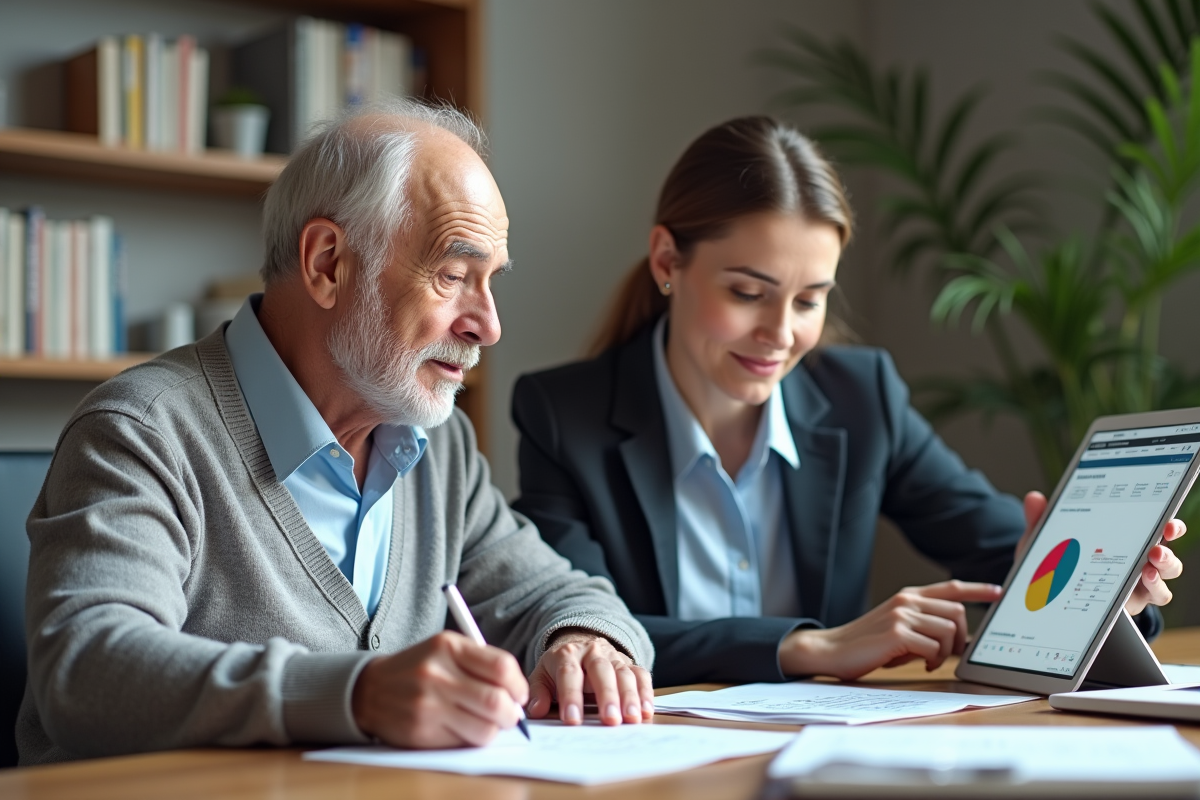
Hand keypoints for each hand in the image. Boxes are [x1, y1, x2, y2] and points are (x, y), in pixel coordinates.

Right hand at [351, 631, 527, 748]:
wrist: (369, 689)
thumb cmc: (418, 668)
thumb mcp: (446, 650)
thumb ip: (482, 664)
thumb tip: (518, 694)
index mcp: (448, 646)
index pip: (502, 667)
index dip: (519, 685)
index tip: (519, 694)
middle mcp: (437, 674)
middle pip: (496, 701)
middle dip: (512, 714)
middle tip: (511, 715)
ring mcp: (427, 705)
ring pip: (484, 729)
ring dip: (494, 730)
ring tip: (488, 723)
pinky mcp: (421, 731)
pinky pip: (463, 743)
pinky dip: (471, 739)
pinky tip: (463, 729)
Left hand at [526, 629, 653, 725]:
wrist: (578, 644)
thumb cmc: (559, 668)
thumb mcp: (542, 675)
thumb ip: (538, 692)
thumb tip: (535, 709)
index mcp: (566, 654)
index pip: (569, 673)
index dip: (570, 696)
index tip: (572, 719)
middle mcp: (592, 651)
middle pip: (601, 670)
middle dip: (607, 695)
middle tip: (610, 720)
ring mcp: (613, 656)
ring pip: (623, 672)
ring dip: (629, 696)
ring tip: (632, 718)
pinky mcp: (629, 663)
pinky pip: (640, 674)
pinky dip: (646, 692)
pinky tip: (646, 710)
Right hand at [780, 580, 1002, 679]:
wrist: (831, 650)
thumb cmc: (865, 643)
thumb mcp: (896, 626)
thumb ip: (922, 624)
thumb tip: (955, 638)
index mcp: (908, 596)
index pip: (952, 587)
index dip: (978, 589)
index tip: (998, 592)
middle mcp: (907, 601)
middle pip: (957, 612)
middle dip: (960, 637)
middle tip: (948, 653)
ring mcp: (902, 615)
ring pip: (949, 631)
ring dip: (946, 652)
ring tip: (930, 660)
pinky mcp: (897, 633)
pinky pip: (934, 648)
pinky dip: (933, 660)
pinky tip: (921, 664)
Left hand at [1018, 491, 1184, 615]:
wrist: (1049, 597)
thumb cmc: (1056, 563)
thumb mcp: (1045, 542)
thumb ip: (1040, 520)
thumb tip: (1034, 498)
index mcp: (1123, 536)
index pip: (1153, 526)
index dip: (1167, 524)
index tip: (1167, 522)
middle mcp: (1138, 556)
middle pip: (1166, 552)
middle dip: (1166, 549)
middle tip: (1157, 549)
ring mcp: (1139, 580)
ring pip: (1167, 574)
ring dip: (1164, 570)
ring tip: (1148, 570)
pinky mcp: (1136, 600)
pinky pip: (1156, 595)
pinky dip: (1154, 589)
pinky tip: (1140, 587)